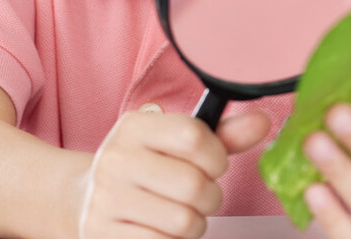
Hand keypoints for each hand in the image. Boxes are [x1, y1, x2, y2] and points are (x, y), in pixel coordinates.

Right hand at [76, 103, 270, 238]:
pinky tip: (163, 230)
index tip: (213, 164)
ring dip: (195, 224)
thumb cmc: (149, 167)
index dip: (217, 157)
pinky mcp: (101, 234)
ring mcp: (104, 200)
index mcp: (135, 126)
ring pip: (183, 221)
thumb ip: (224, 135)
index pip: (195, 137)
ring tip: (180, 213)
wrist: (87, 198)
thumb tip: (262, 122)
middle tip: (199, 196)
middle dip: (210, 197)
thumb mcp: (178, 144)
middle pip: (193, 184)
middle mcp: (114, 159)